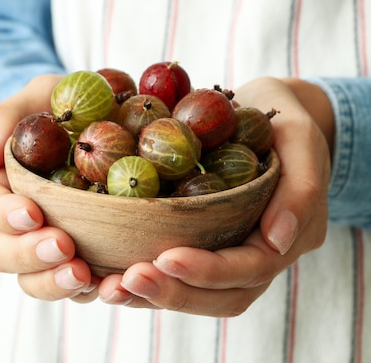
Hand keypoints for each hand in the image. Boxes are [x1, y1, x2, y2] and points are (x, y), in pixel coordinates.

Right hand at [0, 74, 99, 301]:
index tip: (33, 213)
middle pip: (4, 253)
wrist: (102, 119)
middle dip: (29, 255)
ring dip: (55, 282)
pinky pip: (79, 286)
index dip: (5, 216)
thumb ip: (2, 121)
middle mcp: (18, 224)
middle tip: (63, 247)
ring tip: (85, 277)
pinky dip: (93, 292)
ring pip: (35, 279)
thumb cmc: (62, 106)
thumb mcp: (35, 97)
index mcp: (1, 188)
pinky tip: (113, 285)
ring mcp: (48, 244)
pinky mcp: (83, 258)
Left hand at [97, 77, 330, 315]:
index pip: (251, 268)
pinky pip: (179, 275)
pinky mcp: (204, 246)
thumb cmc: (281, 123)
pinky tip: (112, 279)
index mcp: (290, 238)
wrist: (264, 117)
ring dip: (157, 295)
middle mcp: (261, 257)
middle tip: (130, 279)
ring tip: (113, 288)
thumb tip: (276, 241)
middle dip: (176, 292)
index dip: (210, 270)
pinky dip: (149, 283)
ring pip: (199, 296)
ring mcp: (232, 255)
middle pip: (222, 296)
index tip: (166, 258)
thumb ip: (302, 187)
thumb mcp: (299, 138)